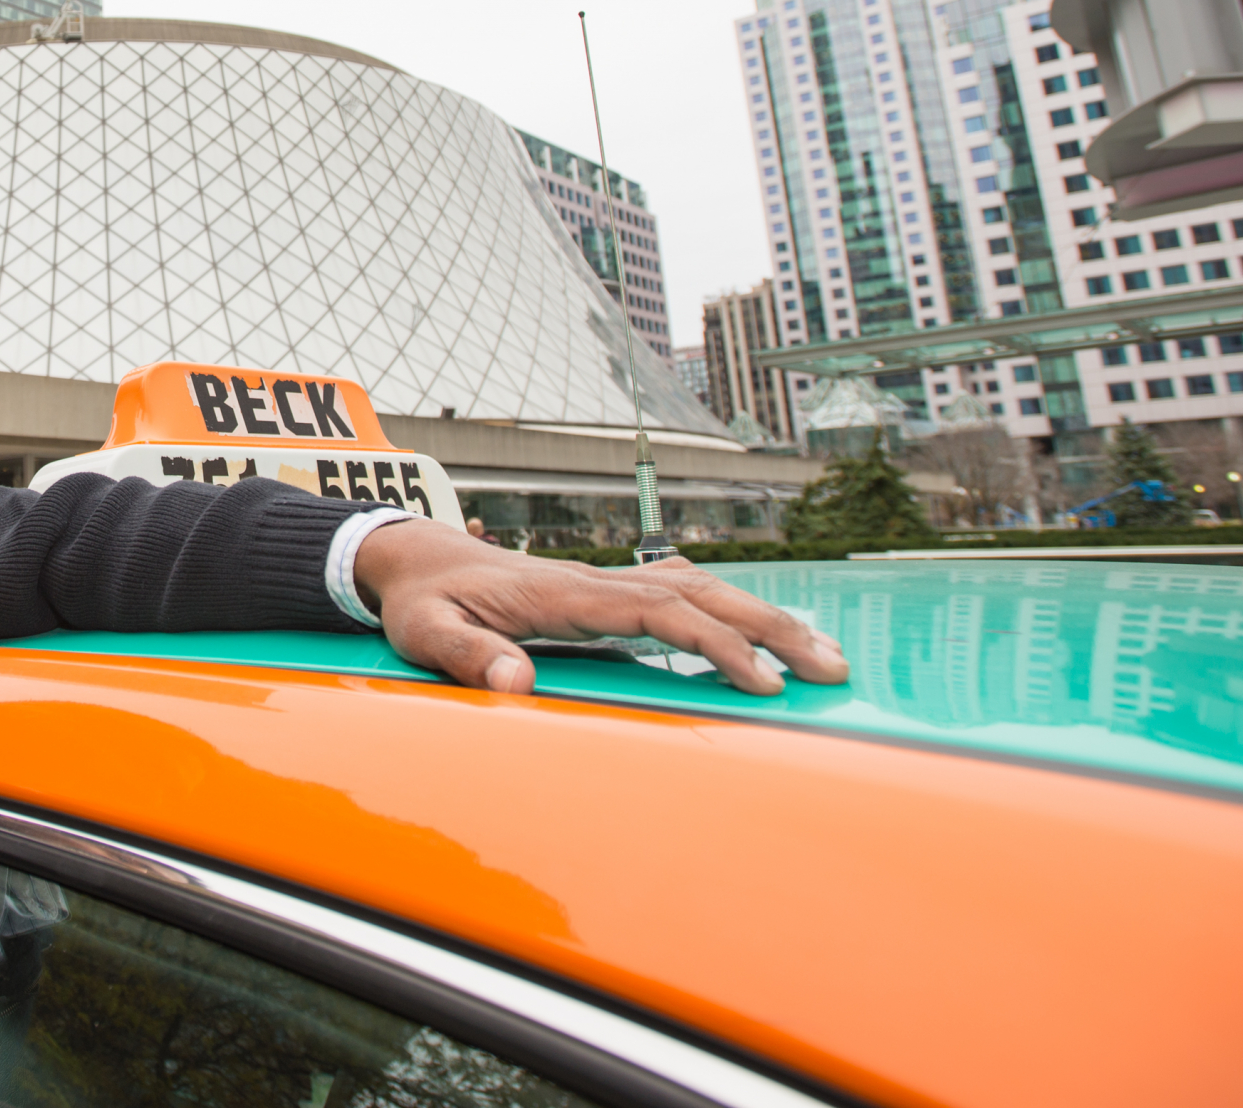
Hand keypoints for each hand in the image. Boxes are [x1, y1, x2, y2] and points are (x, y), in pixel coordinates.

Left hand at [353, 520, 846, 696]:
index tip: (760, 680)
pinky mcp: (603, 593)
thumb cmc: (420, 599)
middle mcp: (595, 581)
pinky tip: (758, 629)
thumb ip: (467, 656)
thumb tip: (517, 684)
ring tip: (822, 653)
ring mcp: (603, 584)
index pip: (659, 612)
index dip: (715, 644)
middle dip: (770, 628)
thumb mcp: (426, 631)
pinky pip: (680, 595)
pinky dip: (727, 610)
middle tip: (833, 666)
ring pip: (700, 591)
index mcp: (564, 593)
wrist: (410, 557)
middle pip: (701, 595)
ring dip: (761, 618)